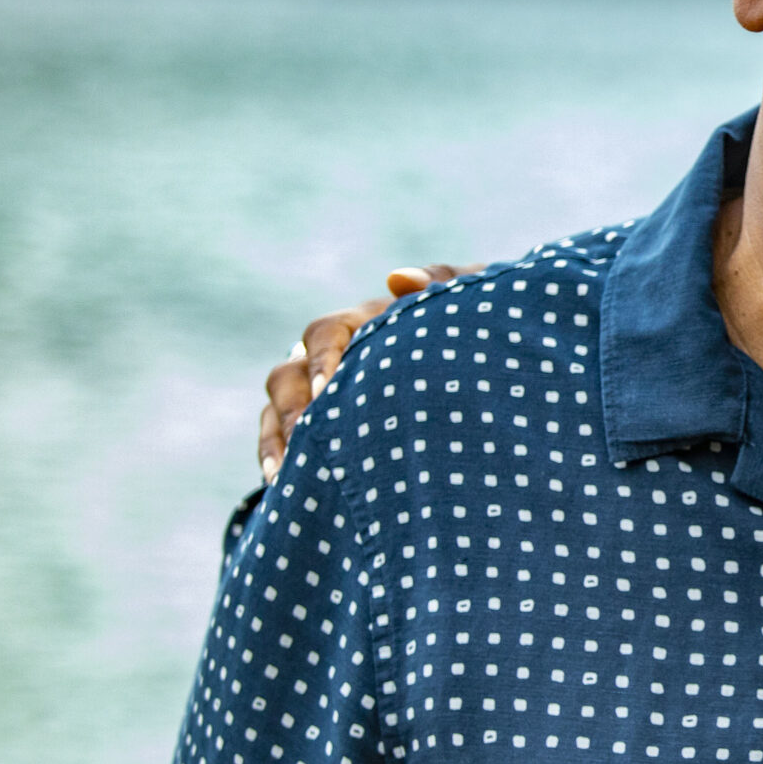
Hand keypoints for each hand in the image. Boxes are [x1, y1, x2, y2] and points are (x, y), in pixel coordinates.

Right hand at [255, 264, 474, 480]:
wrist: (488, 378)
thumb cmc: (477, 332)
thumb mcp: (471, 302)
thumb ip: (443, 281)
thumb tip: (398, 278)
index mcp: (365, 324)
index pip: (326, 333)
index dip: (323, 357)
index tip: (329, 386)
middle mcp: (332, 358)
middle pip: (288, 373)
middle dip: (293, 406)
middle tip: (305, 436)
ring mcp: (318, 394)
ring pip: (276, 408)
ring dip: (277, 437)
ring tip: (283, 472)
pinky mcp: (315, 428)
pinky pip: (279, 440)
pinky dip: (274, 458)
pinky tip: (277, 486)